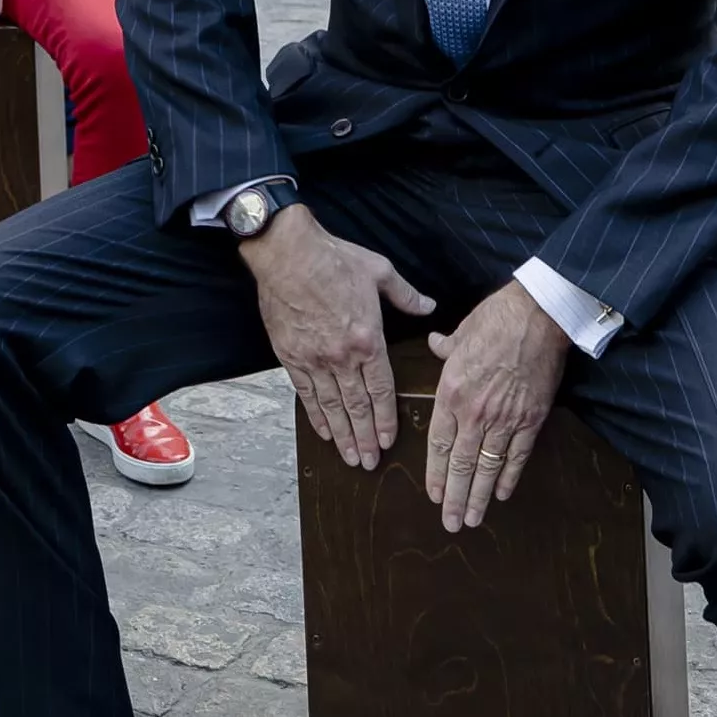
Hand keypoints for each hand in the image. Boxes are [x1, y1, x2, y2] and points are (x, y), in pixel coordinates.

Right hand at [241, 206, 434, 469]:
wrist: (288, 254)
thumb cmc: (335, 259)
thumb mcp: (379, 271)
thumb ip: (406, 295)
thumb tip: (428, 306)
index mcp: (369, 339)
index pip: (381, 389)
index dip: (386, 418)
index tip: (389, 440)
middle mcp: (343, 357)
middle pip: (357, 407)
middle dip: (366, 438)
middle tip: (370, 463)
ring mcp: (315, 359)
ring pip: (332, 407)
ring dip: (342, 435)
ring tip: (350, 458)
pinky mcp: (292, 356)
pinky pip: (305, 393)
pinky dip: (314, 415)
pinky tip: (322, 432)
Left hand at [426, 282, 568, 530]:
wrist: (539, 315)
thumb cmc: (497, 318)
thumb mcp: (461, 332)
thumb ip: (445, 348)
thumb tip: (435, 344)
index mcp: (450, 393)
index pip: (438, 444)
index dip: (435, 473)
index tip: (432, 495)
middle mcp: (474, 413)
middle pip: (460, 464)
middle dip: (454, 497)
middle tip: (449, 523)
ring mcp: (504, 419)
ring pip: (487, 467)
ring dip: (478, 496)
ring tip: (471, 520)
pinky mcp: (531, 419)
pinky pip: (517, 456)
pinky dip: (509, 477)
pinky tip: (501, 495)